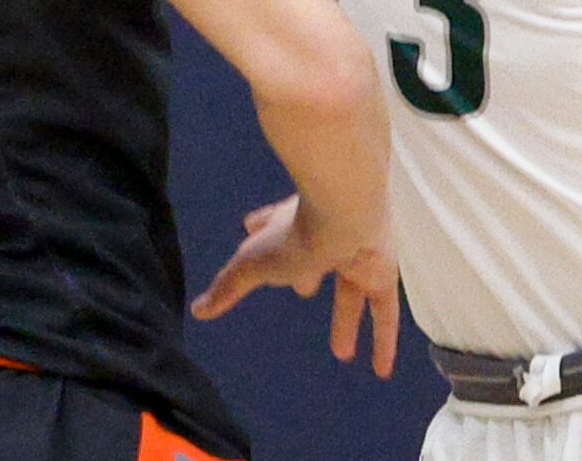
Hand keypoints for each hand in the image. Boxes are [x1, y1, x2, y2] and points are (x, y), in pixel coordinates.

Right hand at [191, 192, 403, 379]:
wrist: (345, 212)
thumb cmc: (293, 235)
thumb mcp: (251, 264)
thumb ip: (228, 286)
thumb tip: (198, 309)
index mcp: (288, 223)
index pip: (271, 224)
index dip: (260, 227)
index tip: (249, 225)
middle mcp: (324, 236)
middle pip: (315, 259)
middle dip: (308, 276)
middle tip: (305, 290)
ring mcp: (356, 254)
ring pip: (350, 292)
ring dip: (344, 321)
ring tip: (341, 353)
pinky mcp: (381, 273)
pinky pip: (383, 311)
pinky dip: (382, 340)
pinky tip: (382, 370)